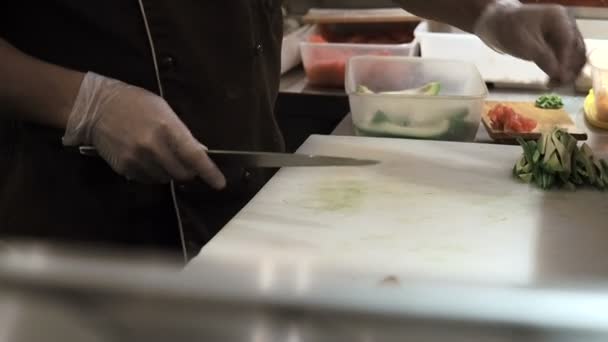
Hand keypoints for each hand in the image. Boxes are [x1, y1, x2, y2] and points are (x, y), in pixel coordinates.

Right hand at [62, 72, 225, 187]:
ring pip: (165, 179)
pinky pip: (148, 179)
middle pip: (182, 173)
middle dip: (188, 171)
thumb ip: (182, 133)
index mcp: (167, 128)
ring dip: (170, 173)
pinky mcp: (125, 168)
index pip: (194, 156)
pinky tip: (148, 160)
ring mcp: (138, 160)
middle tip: (186, 164)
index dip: (209, 172)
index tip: (219, 184)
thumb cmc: (135, 103)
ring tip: (162, 157)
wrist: (96, 108)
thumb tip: (200, 152)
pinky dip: (154, 174)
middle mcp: (153, 147)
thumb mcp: (163, 110)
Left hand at [474, 0, 585, 83]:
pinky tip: (552, 81)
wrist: (499, 24)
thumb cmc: (509, 30)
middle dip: (570, 69)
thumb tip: (560, 74)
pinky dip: (560, 71)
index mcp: (559, 18)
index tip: (561, 78)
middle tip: (557, 85)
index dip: (567, 61)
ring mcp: (563, 35)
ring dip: (567, 72)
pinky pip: (565, 59)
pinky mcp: (557, 45)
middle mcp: (566, 25)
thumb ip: (543, 57)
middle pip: (577, 50)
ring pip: (574, 56)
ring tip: (553, 85)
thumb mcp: (524, 44)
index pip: (569, 42)